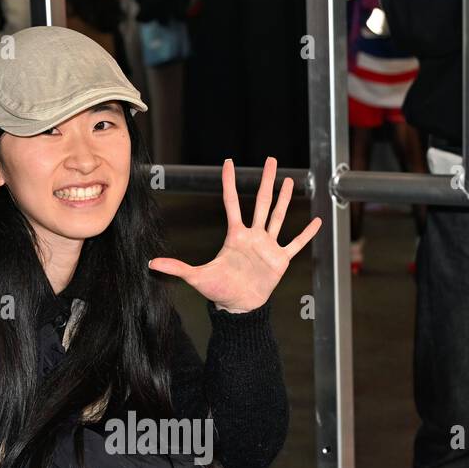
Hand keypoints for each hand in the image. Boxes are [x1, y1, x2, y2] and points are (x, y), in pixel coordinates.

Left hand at [147, 156, 321, 313]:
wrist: (238, 308)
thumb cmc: (218, 291)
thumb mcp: (197, 277)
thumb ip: (177, 267)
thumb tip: (151, 263)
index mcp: (235, 236)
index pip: (231, 203)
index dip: (229, 183)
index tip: (228, 163)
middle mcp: (253, 236)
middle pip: (261, 202)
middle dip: (266, 181)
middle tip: (271, 160)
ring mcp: (268, 246)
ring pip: (278, 216)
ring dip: (284, 199)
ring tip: (290, 181)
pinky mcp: (280, 260)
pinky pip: (295, 243)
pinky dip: (306, 234)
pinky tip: (317, 221)